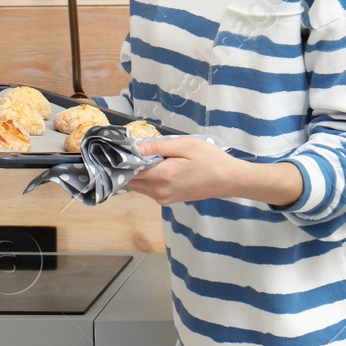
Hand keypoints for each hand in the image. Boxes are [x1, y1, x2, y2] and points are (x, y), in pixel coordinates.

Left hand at [124, 137, 302, 207]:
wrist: (229, 180)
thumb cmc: (210, 159)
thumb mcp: (184, 145)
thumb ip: (156, 146)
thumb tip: (132, 147)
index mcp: (163, 176)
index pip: (129, 171)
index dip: (120, 160)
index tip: (116, 148)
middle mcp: (159, 192)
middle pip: (130, 180)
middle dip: (125, 166)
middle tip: (126, 149)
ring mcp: (163, 198)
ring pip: (137, 185)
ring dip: (135, 172)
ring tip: (142, 156)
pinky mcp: (167, 200)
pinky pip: (147, 189)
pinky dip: (145, 178)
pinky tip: (152, 166)